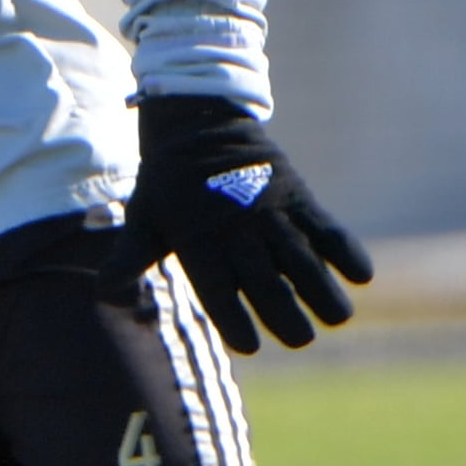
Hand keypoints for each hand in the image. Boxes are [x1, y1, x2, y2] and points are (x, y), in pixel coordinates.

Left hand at [96, 95, 373, 353]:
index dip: (235, 321)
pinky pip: (325, 225)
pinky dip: (345, 249)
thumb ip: (130, 259)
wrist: (196, 119)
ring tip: (338, 318)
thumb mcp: (143, 218)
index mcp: (197, 240)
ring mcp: (269, 209)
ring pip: (301, 257)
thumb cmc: (166, 183)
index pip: (219, 290)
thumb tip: (105, 295)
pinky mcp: (295, 192)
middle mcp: (235, 228)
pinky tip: (361, 276)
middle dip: (286, 316)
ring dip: (323, 290)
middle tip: (301, 339)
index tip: (250, 346)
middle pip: (266, 281)